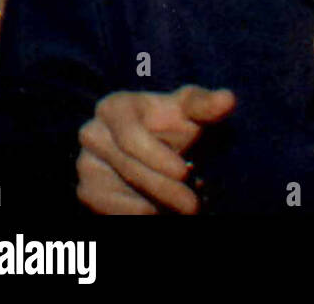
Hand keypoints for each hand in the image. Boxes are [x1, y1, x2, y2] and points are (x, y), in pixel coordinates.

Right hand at [75, 85, 235, 214]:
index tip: (186, 173)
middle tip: (193, 206)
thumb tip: (227, 99)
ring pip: (122, 193)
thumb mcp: (191, 109)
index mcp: (114, 107)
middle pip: (130, 169)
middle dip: (166, 190)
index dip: (158, 157)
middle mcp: (92, 133)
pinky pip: (112, 211)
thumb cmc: (176, 120)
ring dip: (157, 204)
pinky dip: (140, 213)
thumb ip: (206, 105)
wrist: (158, 141)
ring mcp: (86, 164)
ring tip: (186, 206)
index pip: (131, 136)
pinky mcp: (87, 190)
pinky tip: (164, 210)